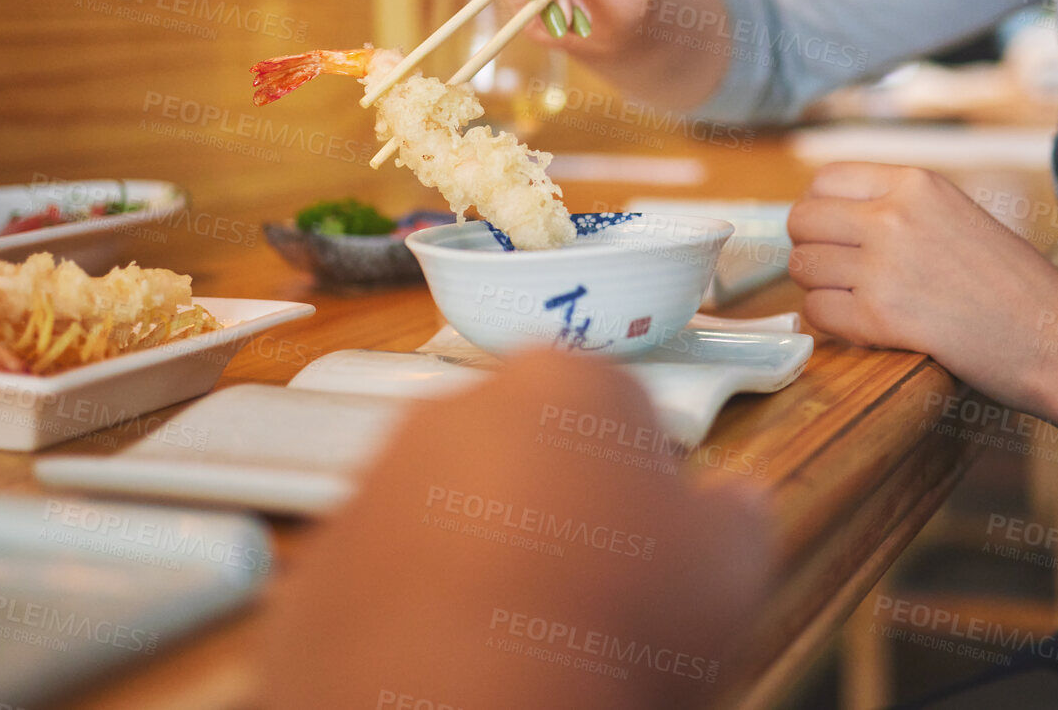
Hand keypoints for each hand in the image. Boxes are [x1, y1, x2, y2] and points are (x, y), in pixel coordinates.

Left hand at [262, 350, 770, 709]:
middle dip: (554, 502)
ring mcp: (375, 482)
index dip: (643, 479)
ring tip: (521, 639)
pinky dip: (415, 613)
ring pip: (448, 510)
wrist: (449, 707)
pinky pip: (386, 579)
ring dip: (480, 555)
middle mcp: (455, 407)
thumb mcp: (728, 566)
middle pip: (524, 445)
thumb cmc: (606, 617)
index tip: (655, 541)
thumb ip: (739, 514)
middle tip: (593, 590)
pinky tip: (454, 664)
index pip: (619, 405)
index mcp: (564, 381)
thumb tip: (735, 506)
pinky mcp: (319, 562)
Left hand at [787, 162, 1057, 412]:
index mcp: (915, 183)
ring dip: (821, 288)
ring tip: (858, 300)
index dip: (820, 210)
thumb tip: (833, 212)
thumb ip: (899, 206)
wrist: (1056, 337)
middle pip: (801, 222)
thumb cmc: (1014, 284)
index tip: (833, 234)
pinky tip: (866, 326)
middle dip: (812, 249)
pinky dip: (833, 324)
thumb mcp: (957, 214)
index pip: (823, 181)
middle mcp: (893, 216)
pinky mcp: (880, 318)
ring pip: (803, 268)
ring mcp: (883, 267)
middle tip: (840, 272)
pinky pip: (818, 313)